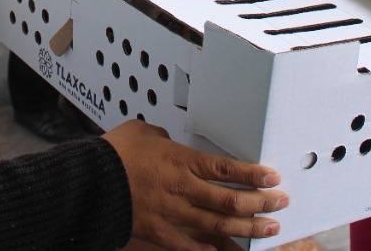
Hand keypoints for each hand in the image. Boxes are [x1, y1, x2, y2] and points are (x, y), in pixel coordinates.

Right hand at [103, 120, 287, 250]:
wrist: (89, 183)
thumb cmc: (113, 155)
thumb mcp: (141, 132)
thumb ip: (160, 136)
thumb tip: (165, 137)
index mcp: (180, 161)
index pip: (227, 169)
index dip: (253, 174)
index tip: (273, 177)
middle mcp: (183, 189)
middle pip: (230, 199)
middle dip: (260, 202)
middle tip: (280, 202)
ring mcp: (173, 214)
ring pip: (219, 225)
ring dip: (247, 228)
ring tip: (269, 230)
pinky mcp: (160, 233)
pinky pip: (191, 246)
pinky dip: (211, 250)